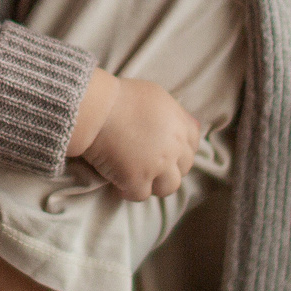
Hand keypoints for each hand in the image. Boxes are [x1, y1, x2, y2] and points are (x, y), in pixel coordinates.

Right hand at [75, 75, 198, 201]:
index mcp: (179, 126)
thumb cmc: (121, 96)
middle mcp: (173, 148)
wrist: (97, 109)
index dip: (181, 151)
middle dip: (169, 169)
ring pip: (167, 187)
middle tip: (151, 166)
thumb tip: (192, 126)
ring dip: (155, 184)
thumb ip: (176, 113)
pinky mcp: (137, 180)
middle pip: (182, 168)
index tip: (169, 153)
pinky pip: (140, 195)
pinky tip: (120, 184)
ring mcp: (157, 166)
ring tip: (139, 178)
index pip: (193, 145)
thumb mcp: (156, 95)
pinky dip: (130, 191)